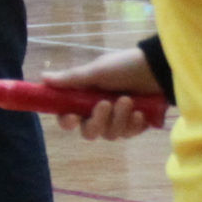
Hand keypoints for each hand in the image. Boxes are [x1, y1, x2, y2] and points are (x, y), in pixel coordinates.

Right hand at [41, 48, 164, 141]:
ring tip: (129, 100)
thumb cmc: (125, 66)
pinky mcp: (135, 125)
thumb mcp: (98, 70)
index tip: (73, 117)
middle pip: (89, 133)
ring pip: (110, 135)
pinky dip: (133, 125)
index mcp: (86, 98)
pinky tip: (140, 114)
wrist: (158, 68)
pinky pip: (128, 135)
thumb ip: (72, 79)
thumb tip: (43, 78)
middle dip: (99, 121)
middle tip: (108, 104)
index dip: (68, 122)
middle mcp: (99, 112)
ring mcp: (118, 120)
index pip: (68, 118)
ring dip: (119, 119)